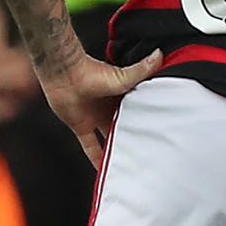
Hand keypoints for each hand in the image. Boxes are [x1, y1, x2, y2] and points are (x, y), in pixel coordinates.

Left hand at [41, 49, 164, 165]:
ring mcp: (96, 118)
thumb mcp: (122, 77)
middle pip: (126, 127)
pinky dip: (95, 159)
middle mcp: (111, 109)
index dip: (149, 123)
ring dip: (117, 151)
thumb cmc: (92, 72)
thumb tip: (160, 54)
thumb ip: (141, 70)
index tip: (161, 135)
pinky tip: (103, 171)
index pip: (141, 112)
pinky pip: (90, 146)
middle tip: (149, 156)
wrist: (64, 73)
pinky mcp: (81, 126)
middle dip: (136, 139)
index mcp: (124, 96)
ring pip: (110, 139)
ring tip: (131, 167)